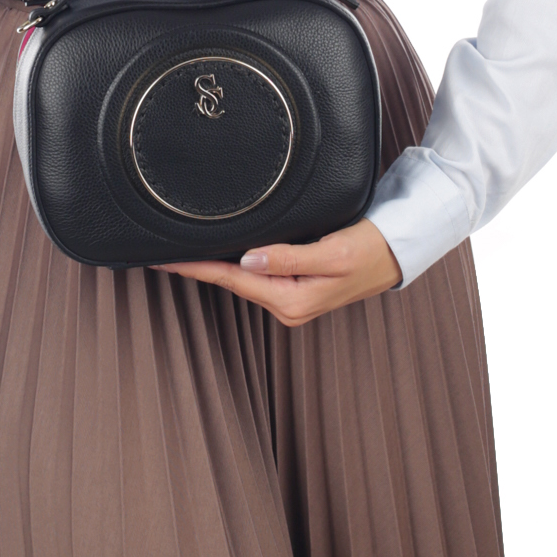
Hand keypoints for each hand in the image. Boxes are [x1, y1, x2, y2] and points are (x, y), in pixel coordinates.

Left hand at [153, 219, 402, 326]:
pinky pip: (256, 275)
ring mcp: (290, 298)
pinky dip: (234, 264)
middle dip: (196, 267)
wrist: (396, 254)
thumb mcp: (331, 252)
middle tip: (159, 252)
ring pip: (242, 278)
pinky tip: (219, 254)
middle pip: (231, 280)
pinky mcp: (294, 286)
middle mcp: (286, 304)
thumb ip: (289, 257)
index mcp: (290, 300)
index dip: (195, 267)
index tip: (164, 260)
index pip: (231, 279)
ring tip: (180, 252)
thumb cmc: (369, 252)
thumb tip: (249, 259)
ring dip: (213, 265)